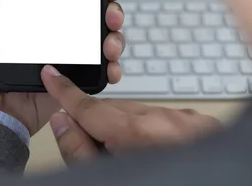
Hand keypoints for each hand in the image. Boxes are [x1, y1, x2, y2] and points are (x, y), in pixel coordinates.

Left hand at [0, 0, 129, 134]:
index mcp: (22, 14)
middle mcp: (42, 33)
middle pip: (85, 12)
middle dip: (107, 6)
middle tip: (112, 8)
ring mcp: (55, 57)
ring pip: (95, 38)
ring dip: (112, 34)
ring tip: (111, 39)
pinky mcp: (63, 81)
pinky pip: (94, 71)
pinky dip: (109, 66)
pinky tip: (111, 64)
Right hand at [41, 66, 221, 164]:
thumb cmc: (159, 185)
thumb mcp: (104, 176)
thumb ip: (78, 149)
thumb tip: (63, 122)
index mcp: (139, 134)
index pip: (89, 107)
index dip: (64, 92)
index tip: (51, 76)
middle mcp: (166, 121)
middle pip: (112, 109)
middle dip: (96, 122)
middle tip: (92, 147)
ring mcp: (187, 121)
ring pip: (137, 112)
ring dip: (124, 127)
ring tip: (126, 156)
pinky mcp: (200, 124)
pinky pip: (162, 116)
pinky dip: (149, 128)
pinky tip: (147, 149)